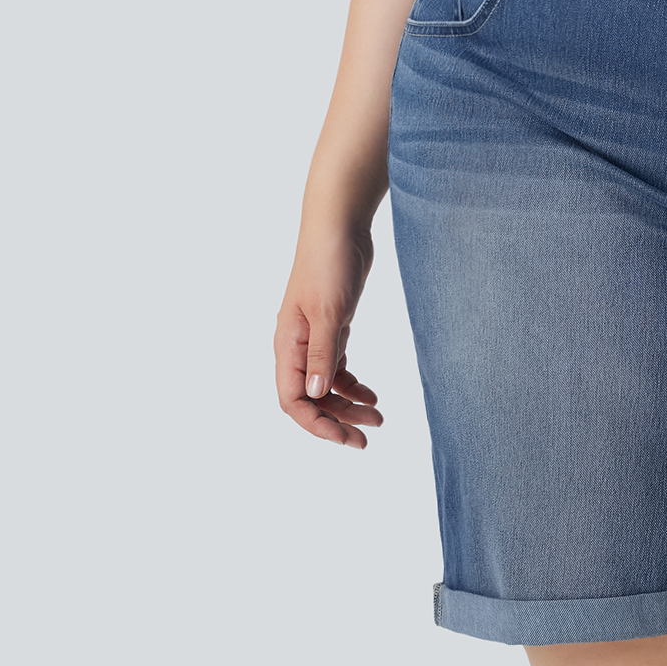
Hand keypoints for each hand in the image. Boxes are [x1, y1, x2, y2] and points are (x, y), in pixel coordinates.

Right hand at [275, 228, 384, 447]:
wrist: (340, 226)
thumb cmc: (329, 263)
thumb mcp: (329, 312)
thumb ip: (323, 354)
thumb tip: (317, 395)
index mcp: (288, 344)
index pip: (292, 399)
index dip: (316, 423)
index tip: (345, 437)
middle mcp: (296, 346)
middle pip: (310, 398)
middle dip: (336, 421)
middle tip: (367, 438)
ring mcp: (313, 338)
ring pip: (326, 386)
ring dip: (348, 405)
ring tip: (378, 419)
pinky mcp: (331, 328)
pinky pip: (336, 368)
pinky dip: (352, 385)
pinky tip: (371, 395)